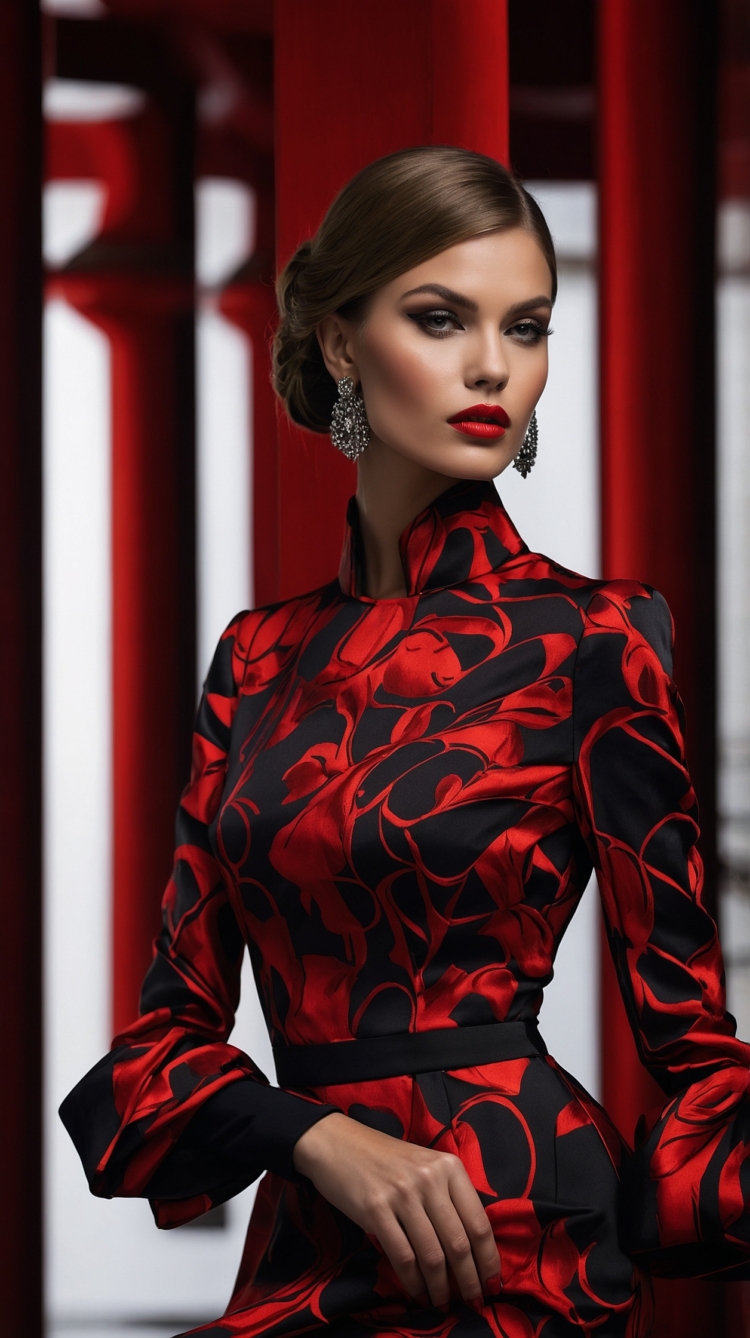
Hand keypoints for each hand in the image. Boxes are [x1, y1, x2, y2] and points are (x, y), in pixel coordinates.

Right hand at [293, 1111, 500, 1308]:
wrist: (338, 1143)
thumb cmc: (386, 1159)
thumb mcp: (425, 1167)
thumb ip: (448, 1198)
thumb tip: (472, 1250)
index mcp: (449, 1167)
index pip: (479, 1222)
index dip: (489, 1260)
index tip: (493, 1284)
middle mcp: (429, 1179)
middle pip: (459, 1243)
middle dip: (469, 1281)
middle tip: (473, 1302)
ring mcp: (402, 1194)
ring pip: (432, 1256)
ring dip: (440, 1288)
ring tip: (442, 1303)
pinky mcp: (375, 1210)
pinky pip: (403, 1257)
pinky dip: (413, 1283)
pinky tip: (417, 1293)